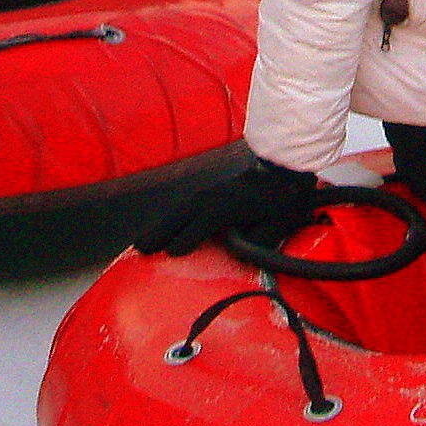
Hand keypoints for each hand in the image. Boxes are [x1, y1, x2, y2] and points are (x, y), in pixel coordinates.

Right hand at [135, 156, 316, 256]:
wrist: (286, 173)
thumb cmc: (283, 204)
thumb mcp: (277, 225)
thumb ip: (256, 239)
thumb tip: (234, 251)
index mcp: (231, 205)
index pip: (203, 223)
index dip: (188, 238)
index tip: (173, 253)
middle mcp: (215, 197)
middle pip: (182, 215)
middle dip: (161, 232)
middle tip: (140, 250)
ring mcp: (210, 192)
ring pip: (179, 210)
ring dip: (160, 226)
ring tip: (140, 244)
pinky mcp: (209, 192)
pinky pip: (185, 207)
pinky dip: (170, 218)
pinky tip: (161, 230)